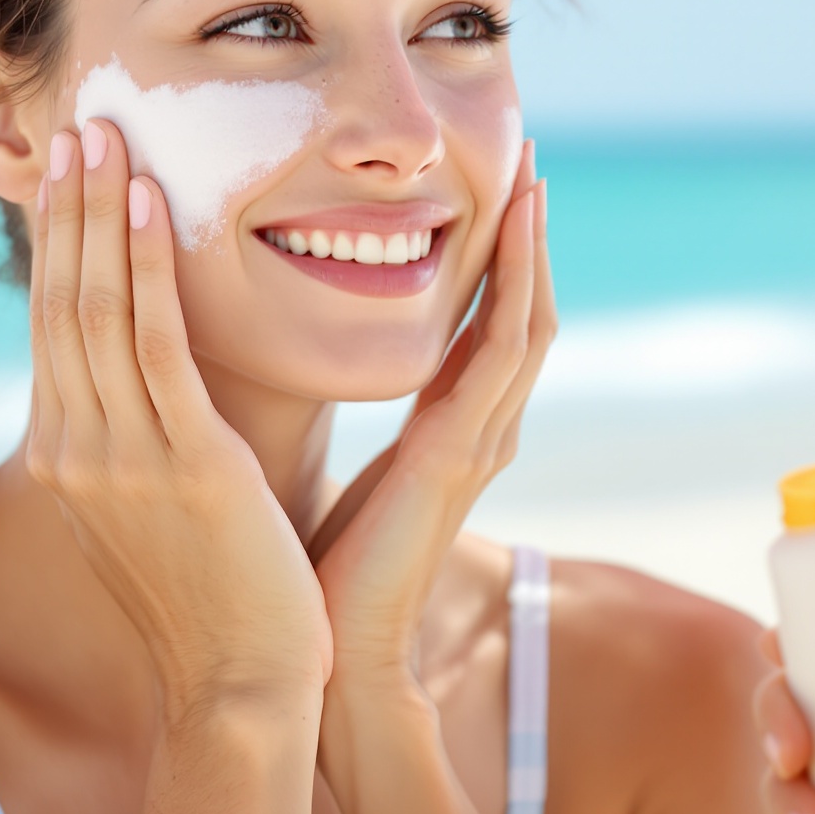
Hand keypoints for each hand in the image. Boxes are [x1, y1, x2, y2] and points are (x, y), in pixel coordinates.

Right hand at [26, 119, 332, 719]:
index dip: (58, 242)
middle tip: (76, 123)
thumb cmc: (213, 598)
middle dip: (67, 209)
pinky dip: (145, 270)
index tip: (68, 171)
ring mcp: (122, 457)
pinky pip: (154, 346)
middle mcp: (79, 448)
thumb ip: (136, 442)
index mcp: (69, 457)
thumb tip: (139, 386)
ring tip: (105, 137)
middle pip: (61, 302)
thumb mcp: (151, 509)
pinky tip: (148, 206)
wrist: (239, 686)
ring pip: (97, 309)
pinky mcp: (180, 463)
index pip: (54, 325)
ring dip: (99, 215)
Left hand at [305, 141, 552, 693]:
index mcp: (443, 429)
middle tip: (525, 153)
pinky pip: (505, 346)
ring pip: (526, 315)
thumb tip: (280, 361)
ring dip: (533, 241)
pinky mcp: (462, 453)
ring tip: (533, 171)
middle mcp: (477, 427)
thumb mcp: (320, 463)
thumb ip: (323, 413)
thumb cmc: (307, 571)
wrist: (320, 660)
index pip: (481, 319)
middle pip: (518, 305)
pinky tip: (514, 226)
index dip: (489, 253)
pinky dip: (516, 279)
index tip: (484, 184)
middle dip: (524, 233)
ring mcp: (481, 440)